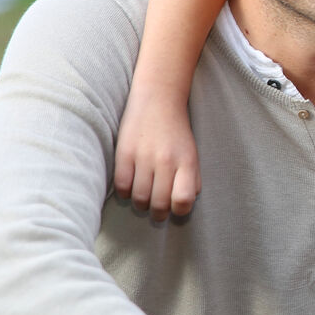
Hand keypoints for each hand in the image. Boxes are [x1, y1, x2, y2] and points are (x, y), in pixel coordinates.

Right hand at [113, 87, 201, 220]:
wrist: (158, 100)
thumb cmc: (176, 131)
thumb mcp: (192, 153)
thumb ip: (192, 178)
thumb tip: (184, 203)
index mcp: (187, 162)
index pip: (184, 199)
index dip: (180, 211)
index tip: (176, 209)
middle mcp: (166, 161)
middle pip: (159, 203)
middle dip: (159, 214)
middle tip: (157, 212)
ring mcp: (144, 157)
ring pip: (139, 198)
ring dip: (141, 205)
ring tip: (144, 201)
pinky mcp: (124, 153)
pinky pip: (122, 186)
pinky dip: (125, 193)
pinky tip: (131, 187)